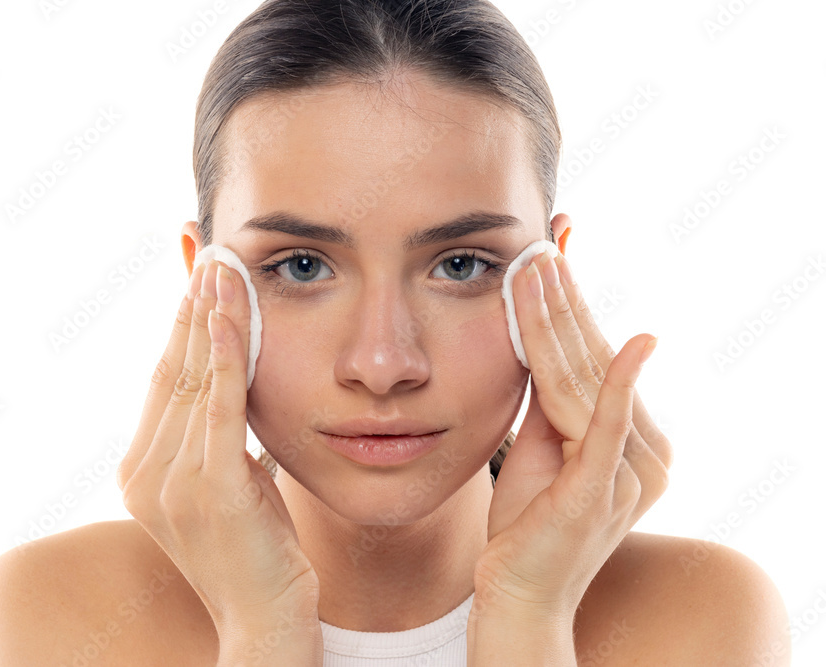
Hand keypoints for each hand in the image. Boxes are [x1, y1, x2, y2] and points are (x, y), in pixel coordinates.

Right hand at [117, 258, 321, 639]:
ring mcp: (169, 483)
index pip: (163, 381)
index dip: (180, 326)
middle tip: (209, 253)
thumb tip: (229, 378)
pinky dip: (224, 356)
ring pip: (192, 379)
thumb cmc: (256, 549)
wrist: (265, 618)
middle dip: (192, 307)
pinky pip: (217, 406)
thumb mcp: (231, 479)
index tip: (197, 278)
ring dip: (209, 316)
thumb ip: (217, 434)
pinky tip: (229, 314)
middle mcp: (144, 473)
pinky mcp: (207, 489)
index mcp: (142, 470)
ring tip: (222, 265)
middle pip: (171, 370)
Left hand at [470, 244, 672, 634]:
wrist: (518, 592)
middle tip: (543, 240)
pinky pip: (610, 427)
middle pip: (592, 357)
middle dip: (564, 297)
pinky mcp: (603, 488)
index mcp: (629, 435)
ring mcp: (627, 469)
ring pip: (588, 378)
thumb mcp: (538, 444)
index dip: (571, 302)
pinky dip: (621, 384)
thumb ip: (551, 398)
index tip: (552, 251)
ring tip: (542, 266)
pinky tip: (634, 342)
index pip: (594, 354)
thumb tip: (544, 338)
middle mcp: (642, 447)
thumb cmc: (528, 520)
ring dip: (563, 318)